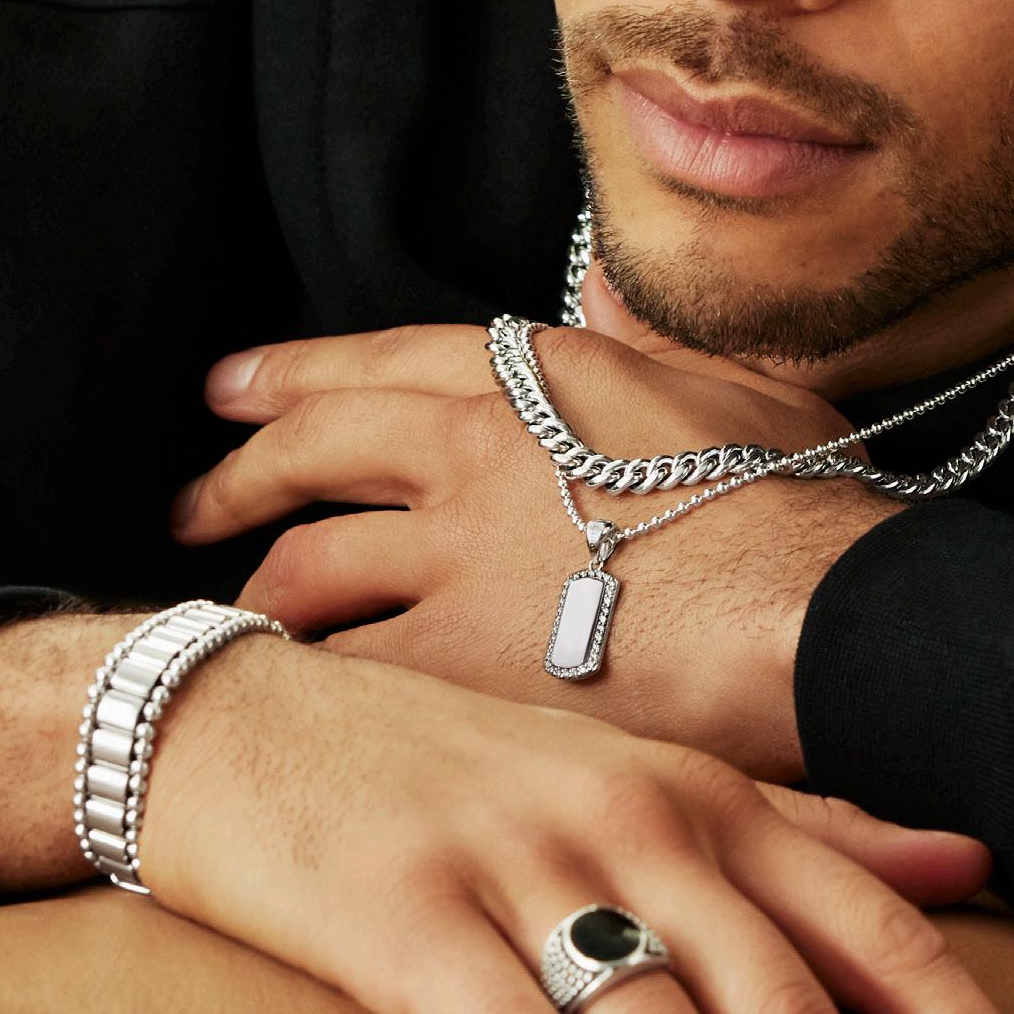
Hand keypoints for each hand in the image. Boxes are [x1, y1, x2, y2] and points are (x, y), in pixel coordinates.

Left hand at [171, 323, 895, 778]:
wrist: (819, 610)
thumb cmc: (803, 511)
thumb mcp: (733, 393)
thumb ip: (647, 355)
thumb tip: (602, 310)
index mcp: (536, 378)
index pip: (381, 360)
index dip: (297, 373)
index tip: (240, 388)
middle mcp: (470, 451)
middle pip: (314, 449)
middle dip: (240, 472)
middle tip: (195, 501)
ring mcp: (453, 556)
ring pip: (308, 565)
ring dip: (260, 589)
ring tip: (234, 614)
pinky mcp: (455, 662)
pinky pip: (344, 669)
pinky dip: (304, 682)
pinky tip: (288, 703)